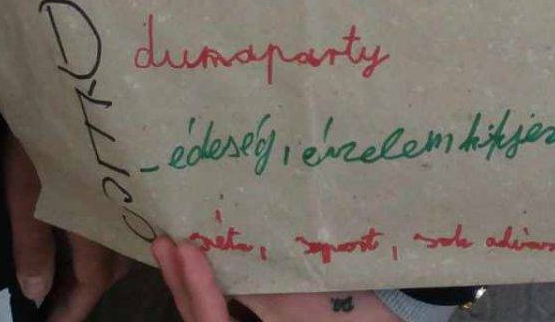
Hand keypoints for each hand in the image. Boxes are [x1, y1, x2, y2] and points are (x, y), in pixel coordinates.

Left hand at [4, 134, 133, 321]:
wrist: (69, 82)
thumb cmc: (39, 137)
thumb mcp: (24, 192)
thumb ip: (32, 245)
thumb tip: (37, 295)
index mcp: (93, 221)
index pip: (90, 282)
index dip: (71, 310)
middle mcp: (121, 213)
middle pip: (113, 269)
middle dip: (86, 291)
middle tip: (55, 301)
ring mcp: (130, 196)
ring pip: (124, 246)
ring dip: (100, 266)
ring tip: (69, 272)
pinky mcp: (132, 179)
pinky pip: (129, 223)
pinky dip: (111, 240)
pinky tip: (90, 236)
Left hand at [153, 236, 399, 321]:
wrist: (390, 319)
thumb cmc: (353, 314)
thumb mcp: (305, 302)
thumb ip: (266, 294)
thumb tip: (223, 264)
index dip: (196, 289)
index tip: (187, 248)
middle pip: (201, 320)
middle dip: (180, 282)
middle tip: (164, 240)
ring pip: (210, 314)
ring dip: (189, 283)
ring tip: (173, 247)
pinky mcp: (265, 319)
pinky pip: (227, 310)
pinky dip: (212, 286)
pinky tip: (209, 260)